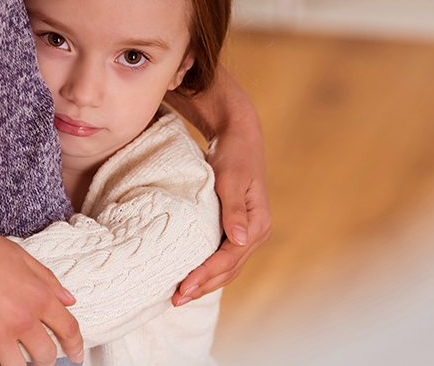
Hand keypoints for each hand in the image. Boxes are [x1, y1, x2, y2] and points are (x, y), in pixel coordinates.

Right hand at [0, 218, 83, 365]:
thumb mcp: (21, 256)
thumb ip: (47, 280)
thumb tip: (69, 299)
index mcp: (38, 296)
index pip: (68, 329)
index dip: (76, 346)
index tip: (76, 356)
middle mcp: (22, 318)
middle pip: (45, 355)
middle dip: (44, 359)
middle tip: (37, 358)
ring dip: (16, 364)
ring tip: (10, 356)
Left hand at [165, 67, 270, 305]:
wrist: (238, 135)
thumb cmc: (233, 154)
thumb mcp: (231, 179)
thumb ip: (234, 210)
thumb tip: (238, 240)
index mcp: (257, 224)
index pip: (229, 259)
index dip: (206, 275)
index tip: (183, 287)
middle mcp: (256, 232)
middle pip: (229, 269)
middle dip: (203, 285)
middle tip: (176, 299)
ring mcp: (247, 231)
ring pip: (227, 267)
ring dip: (206, 281)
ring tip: (181, 294)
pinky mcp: (236, 227)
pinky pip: (224, 256)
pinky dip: (209, 268)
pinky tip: (192, 274)